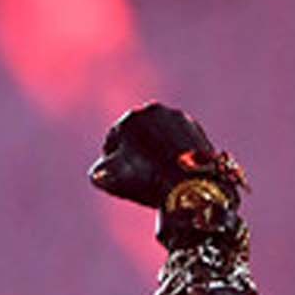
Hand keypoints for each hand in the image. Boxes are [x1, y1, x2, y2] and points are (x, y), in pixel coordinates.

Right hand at [89, 103, 242, 222]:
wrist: (189, 183)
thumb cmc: (147, 180)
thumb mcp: (109, 180)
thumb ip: (97, 172)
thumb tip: (99, 171)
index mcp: (130, 118)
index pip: (113, 140)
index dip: (111, 161)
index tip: (117, 177)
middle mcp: (154, 111)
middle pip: (139, 135)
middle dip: (136, 152)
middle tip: (138, 176)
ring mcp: (178, 118)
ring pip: (160, 137)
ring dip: (156, 151)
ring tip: (158, 175)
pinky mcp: (197, 129)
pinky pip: (179, 141)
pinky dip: (175, 152)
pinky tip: (175, 170)